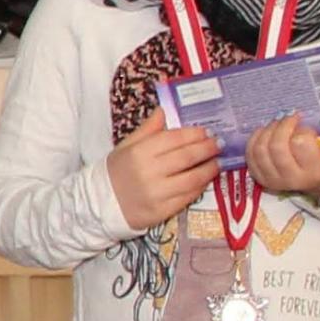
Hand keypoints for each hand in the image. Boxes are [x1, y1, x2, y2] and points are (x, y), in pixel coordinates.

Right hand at [107, 106, 222, 232]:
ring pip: (193, 178)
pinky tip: (205, 180)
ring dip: (210, 169)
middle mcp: (149, 171)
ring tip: (217, 162)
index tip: (207, 131)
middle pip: (188, 157)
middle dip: (208, 149)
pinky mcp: (163, 211)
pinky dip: (200, 186)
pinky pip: (188, 197)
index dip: (195, 134)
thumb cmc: (116, 172)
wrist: (100, 205)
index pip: (175, 138)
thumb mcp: (126, 146)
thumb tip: (164, 110)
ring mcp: (157, 193)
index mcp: (140, 152)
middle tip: (219, 144)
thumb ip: (147, 129)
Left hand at [247, 115, 319, 198]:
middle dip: (282, 125)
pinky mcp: (260, 178)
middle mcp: (292, 178)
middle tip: (289, 116)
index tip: (305, 123)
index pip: (300, 143)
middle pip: (277, 145)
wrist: (317, 185)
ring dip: (267, 130)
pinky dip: (255, 139)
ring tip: (278, 123)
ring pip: (261, 149)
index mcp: (314, 171)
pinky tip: (264, 131)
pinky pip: (250, 155)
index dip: (301, 129)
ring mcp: (273, 179)